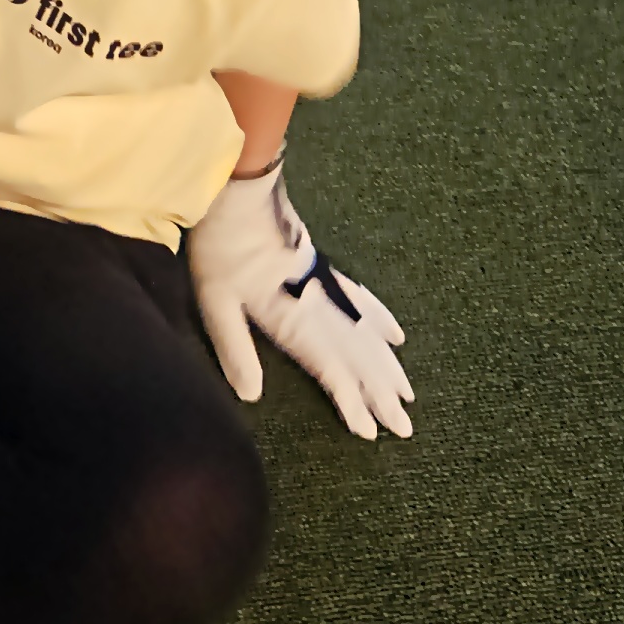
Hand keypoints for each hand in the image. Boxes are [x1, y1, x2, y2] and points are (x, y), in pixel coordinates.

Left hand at [189, 161, 412, 439]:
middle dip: (382, 395)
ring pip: (366, 334)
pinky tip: (396, 338)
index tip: (372, 433)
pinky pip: (363, 300)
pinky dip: (382, 321)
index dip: (352, 402)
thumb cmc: (220, 247)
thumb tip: (251, 396)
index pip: (332, 370)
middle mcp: (320, 306)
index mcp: (295, 318)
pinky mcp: (323, 268)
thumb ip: (235, 349)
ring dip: (388, 366)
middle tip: (406, 429)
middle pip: (359, 358)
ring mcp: (327, 286)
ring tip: (408, 396)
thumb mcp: (215, 301)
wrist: (239, 191)